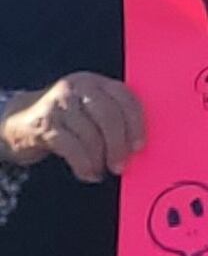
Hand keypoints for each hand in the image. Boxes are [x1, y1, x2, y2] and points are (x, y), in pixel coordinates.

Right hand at [1, 73, 146, 181]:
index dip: (136, 124)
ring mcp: (58, 104)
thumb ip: (113, 118)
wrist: (20, 122)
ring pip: (90, 134)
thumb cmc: (67, 120)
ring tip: (101, 170)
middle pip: (109, 116)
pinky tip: (88, 173)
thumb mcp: (89, 110)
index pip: (125, 98)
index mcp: (95, 82)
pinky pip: (72, 147)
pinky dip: (84, 165)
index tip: (139, 146)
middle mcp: (76, 87)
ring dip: (100, 159)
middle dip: (119, 145)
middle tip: (121, 165)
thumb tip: (138, 147)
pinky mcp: (44, 123)